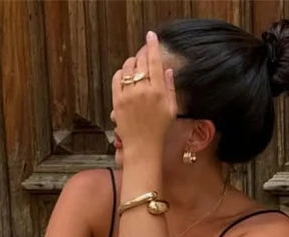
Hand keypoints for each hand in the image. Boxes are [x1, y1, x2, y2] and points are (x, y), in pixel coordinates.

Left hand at [112, 31, 176, 152]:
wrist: (143, 148)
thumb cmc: (159, 131)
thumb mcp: (171, 109)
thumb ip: (170, 87)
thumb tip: (167, 70)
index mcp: (158, 91)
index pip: (155, 61)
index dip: (152, 45)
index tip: (151, 36)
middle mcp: (143, 91)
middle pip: (141, 62)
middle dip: (142, 54)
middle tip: (144, 55)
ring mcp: (128, 96)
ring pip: (127, 68)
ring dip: (131, 64)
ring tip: (135, 68)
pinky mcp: (117, 101)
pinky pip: (117, 78)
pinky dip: (120, 74)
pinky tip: (125, 77)